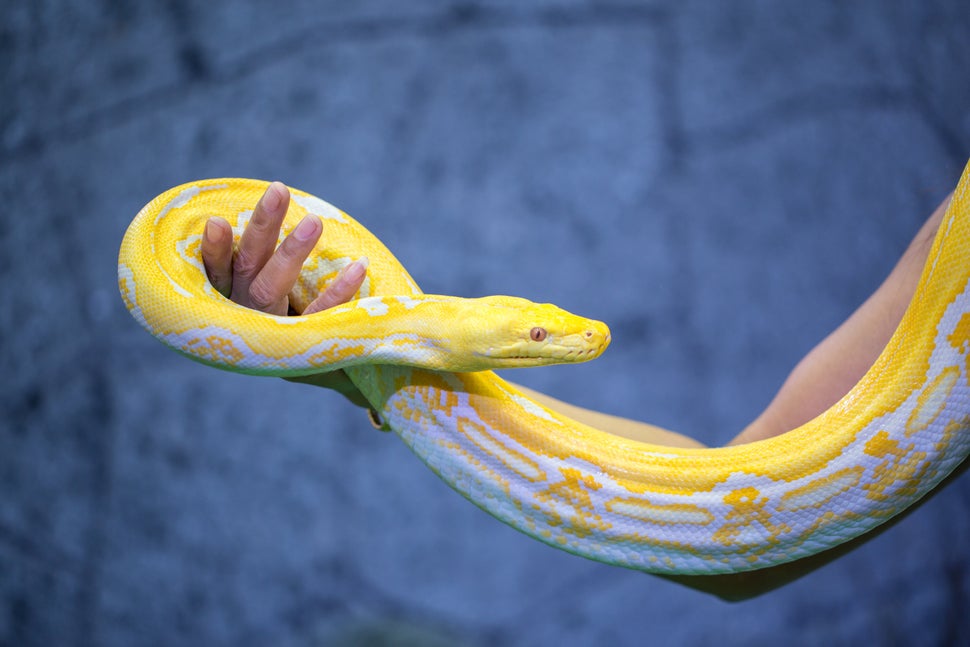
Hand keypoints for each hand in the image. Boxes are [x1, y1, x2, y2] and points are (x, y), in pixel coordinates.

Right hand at [200, 181, 370, 405]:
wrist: (294, 364)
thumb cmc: (263, 315)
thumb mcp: (247, 288)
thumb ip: (246, 258)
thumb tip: (248, 211)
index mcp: (228, 293)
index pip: (217, 269)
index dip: (215, 250)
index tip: (216, 222)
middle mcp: (245, 307)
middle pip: (250, 263)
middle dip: (263, 227)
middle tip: (278, 190)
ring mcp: (271, 324)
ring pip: (275, 286)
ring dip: (292, 252)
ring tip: (314, 221)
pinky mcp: (301, 339)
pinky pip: (320, 313)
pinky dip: (340, 291)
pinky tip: (359, 266)